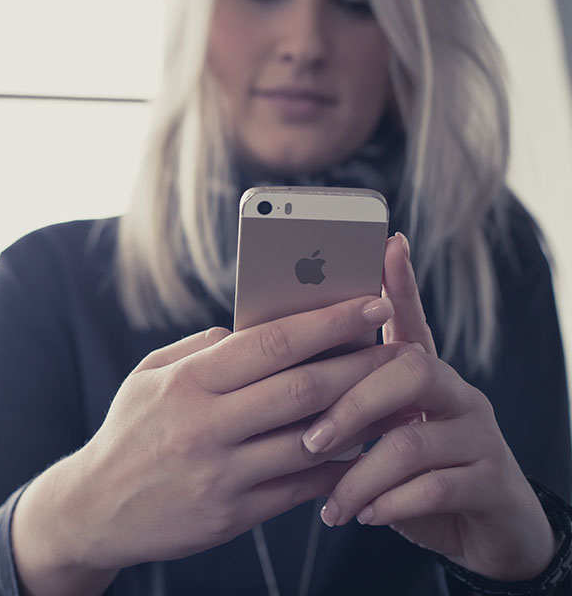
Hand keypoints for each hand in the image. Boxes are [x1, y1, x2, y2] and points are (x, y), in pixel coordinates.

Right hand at [44, 294, 412, 571]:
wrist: (94, 510)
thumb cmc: (128, 433)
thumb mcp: (147, 377)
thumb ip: (200, 350)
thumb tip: (253, 331)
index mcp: (186, 382)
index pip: (270, 343)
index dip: (327, 321)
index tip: (368, 303)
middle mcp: (205, 426)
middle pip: (301, 389)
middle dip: (359, 365)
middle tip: (398, 349)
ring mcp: (220, 474)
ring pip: (310, 441)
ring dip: (360, 419)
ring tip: (393, 399)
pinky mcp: (231, 514)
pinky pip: (299, 486)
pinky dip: (336, 466)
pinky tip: (360, 449)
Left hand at [302, 233, 556, 580]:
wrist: (483, 532)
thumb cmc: (413, 474)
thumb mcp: (381, 435)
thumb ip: (348, 405)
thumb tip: (281, 384)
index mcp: (423, 375)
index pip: (410, 319)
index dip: (399, 283)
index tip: (386, 243)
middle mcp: (456, 393)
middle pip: (408, 370)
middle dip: (351, 405)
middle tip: (311, 441)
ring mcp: (480, 436)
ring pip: (414, 439)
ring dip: (361, 473)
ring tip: (333, 501)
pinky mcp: (493, 482)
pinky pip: (436, 486)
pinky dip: (390, 503)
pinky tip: (365, 514)